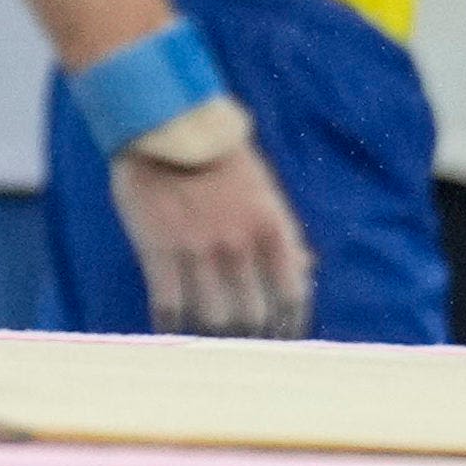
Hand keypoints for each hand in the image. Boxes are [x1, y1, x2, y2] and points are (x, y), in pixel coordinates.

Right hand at [113, 135, 311, 336]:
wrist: (166, 122)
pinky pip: (169, 306)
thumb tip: (308, 268)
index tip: (283, 337)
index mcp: (270, 227)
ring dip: (213, 332)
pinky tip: (171, 328)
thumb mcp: (264, 189)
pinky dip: (172, 325)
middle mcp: (238, 244)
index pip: (292, 295)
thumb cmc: (220, 156)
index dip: (290, 324)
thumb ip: (285, 231)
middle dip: (251, 333)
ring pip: (213, 318)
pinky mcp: (157, 249)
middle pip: (253, 315)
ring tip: (209, 339)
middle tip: (244, 343)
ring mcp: (196, 249)